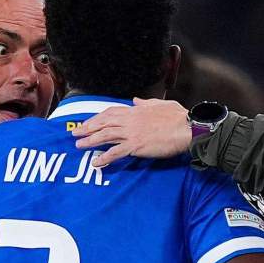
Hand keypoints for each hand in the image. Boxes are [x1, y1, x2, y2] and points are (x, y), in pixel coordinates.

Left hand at [72, 97, 190, 167]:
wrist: (187, 128)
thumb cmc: (178, 117)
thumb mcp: (160, 104)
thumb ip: (145, 103)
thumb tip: (135, 100)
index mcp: (135, 110)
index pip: (110, 112)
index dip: (97, 118)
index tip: (89, 122)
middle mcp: (130, 120)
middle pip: (103, 123)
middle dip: (88, 128)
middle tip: (76, 133)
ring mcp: (132, 133)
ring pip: (105, 136)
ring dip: (90, 141)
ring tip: (79, 146)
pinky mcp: (136, 146)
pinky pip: (115, 153)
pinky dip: (104, 158)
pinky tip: (96, 163)